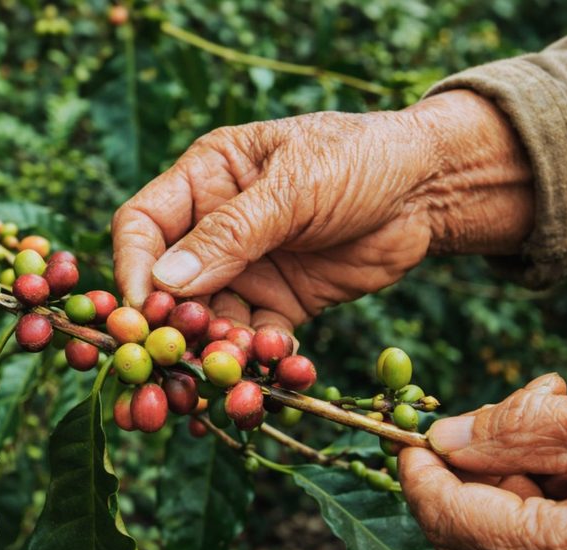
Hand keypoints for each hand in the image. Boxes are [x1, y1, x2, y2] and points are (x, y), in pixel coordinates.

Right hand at [112, 90, 533, 328]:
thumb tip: (164, 283)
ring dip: (218, 351)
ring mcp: (248, 267)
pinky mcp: (282, 301)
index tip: (141, 315)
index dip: (133, 269)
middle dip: (171, 328)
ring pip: (212, 320)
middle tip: (176, 368)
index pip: (143, 224)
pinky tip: (279, 369)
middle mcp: (216, 226)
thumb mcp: (296, 186)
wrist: (433, 188)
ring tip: (234, 375)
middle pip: (170, 285)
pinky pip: (257, 337)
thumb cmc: (362, 158)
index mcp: (206, 177)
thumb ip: (232, 232)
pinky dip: (262, 357)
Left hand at [400, 374, 566, 549]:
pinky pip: (531, 539)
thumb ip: (515, 430)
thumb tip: (442, 438)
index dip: (416, 468)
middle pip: (460, 532)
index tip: (412, 425)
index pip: (444, 516)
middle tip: (500, 411)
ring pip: (493, 533)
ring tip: (555, 411)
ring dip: (502, 470)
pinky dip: (531, 489)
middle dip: (460, 467)